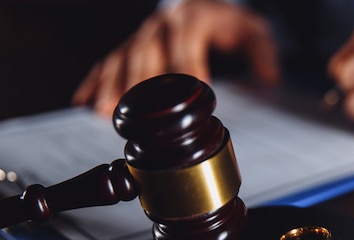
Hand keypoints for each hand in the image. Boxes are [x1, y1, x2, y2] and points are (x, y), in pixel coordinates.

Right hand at [73, 0, 278, 116]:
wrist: (202, 3)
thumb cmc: (226, 22)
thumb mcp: (251, 29)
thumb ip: (263, 50)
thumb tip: (270, 76)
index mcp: (193, 19)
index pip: (188, 47)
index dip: (186, 70)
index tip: (187, 94)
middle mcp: (163, 26)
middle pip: (148, 56)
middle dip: (140, 85)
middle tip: (135, 114)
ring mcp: (143, 35)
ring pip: (123, 60)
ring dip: (113, 87)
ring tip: (104, 112)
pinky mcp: (130, 45)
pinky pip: (108, 61)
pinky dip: (95, 82)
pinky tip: (84, 102)